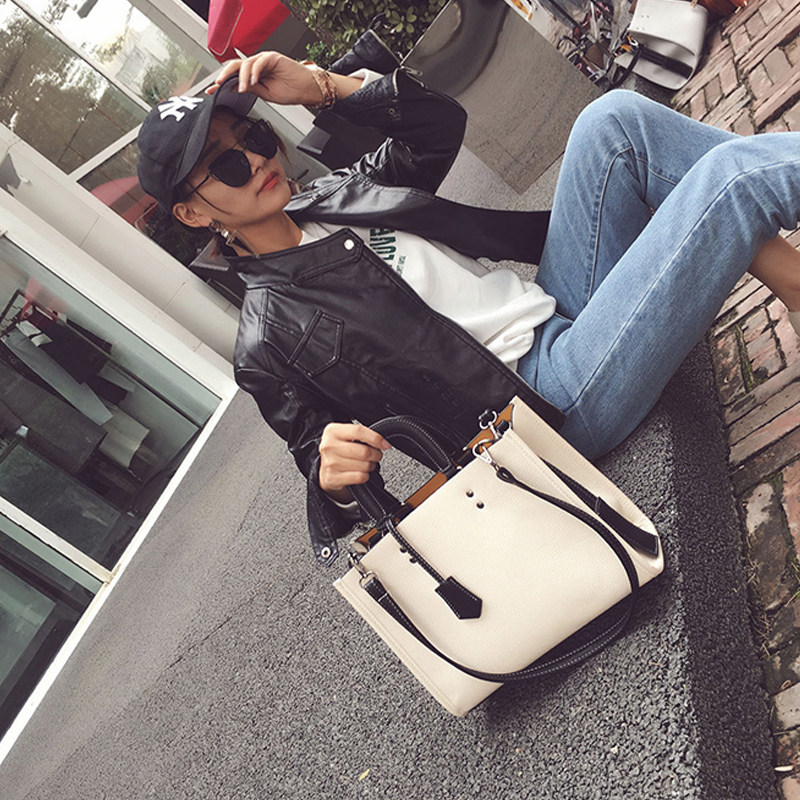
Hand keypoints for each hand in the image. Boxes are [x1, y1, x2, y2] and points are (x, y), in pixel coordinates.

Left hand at [208, 52, 323, 106]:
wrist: (306, 89)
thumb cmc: (290, 91)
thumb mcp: (266, 94)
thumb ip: (251, 89)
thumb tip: (235, 88)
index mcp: (254, 74)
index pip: (234, 76)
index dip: (222, 82)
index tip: (212, 91)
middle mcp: (257, 65)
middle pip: (235, 65)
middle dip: (224, 75)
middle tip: (218, 85)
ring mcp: (264, 60)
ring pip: (245, 64)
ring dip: (241, 77)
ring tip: (242, 88)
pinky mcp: (272, 57)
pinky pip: (259, 62)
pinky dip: (254, 72)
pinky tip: (253, 81)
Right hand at [318, 423, 390, 499]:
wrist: (325, 469)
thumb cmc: (339, 450)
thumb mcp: (345, 436)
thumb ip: (360, 435)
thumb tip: (382, 443)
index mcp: (332, 431)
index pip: (358, 431)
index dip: (375, 438)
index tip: (385, 444)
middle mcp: (329, 446)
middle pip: (364, 451)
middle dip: (376, 455)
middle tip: (376, 455)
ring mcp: (330, 463)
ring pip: (364, 466)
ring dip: (370, 466)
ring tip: (366, 464)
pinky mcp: (333, 478)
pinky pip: (360, 477)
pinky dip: (365, 476)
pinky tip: (360, 472)